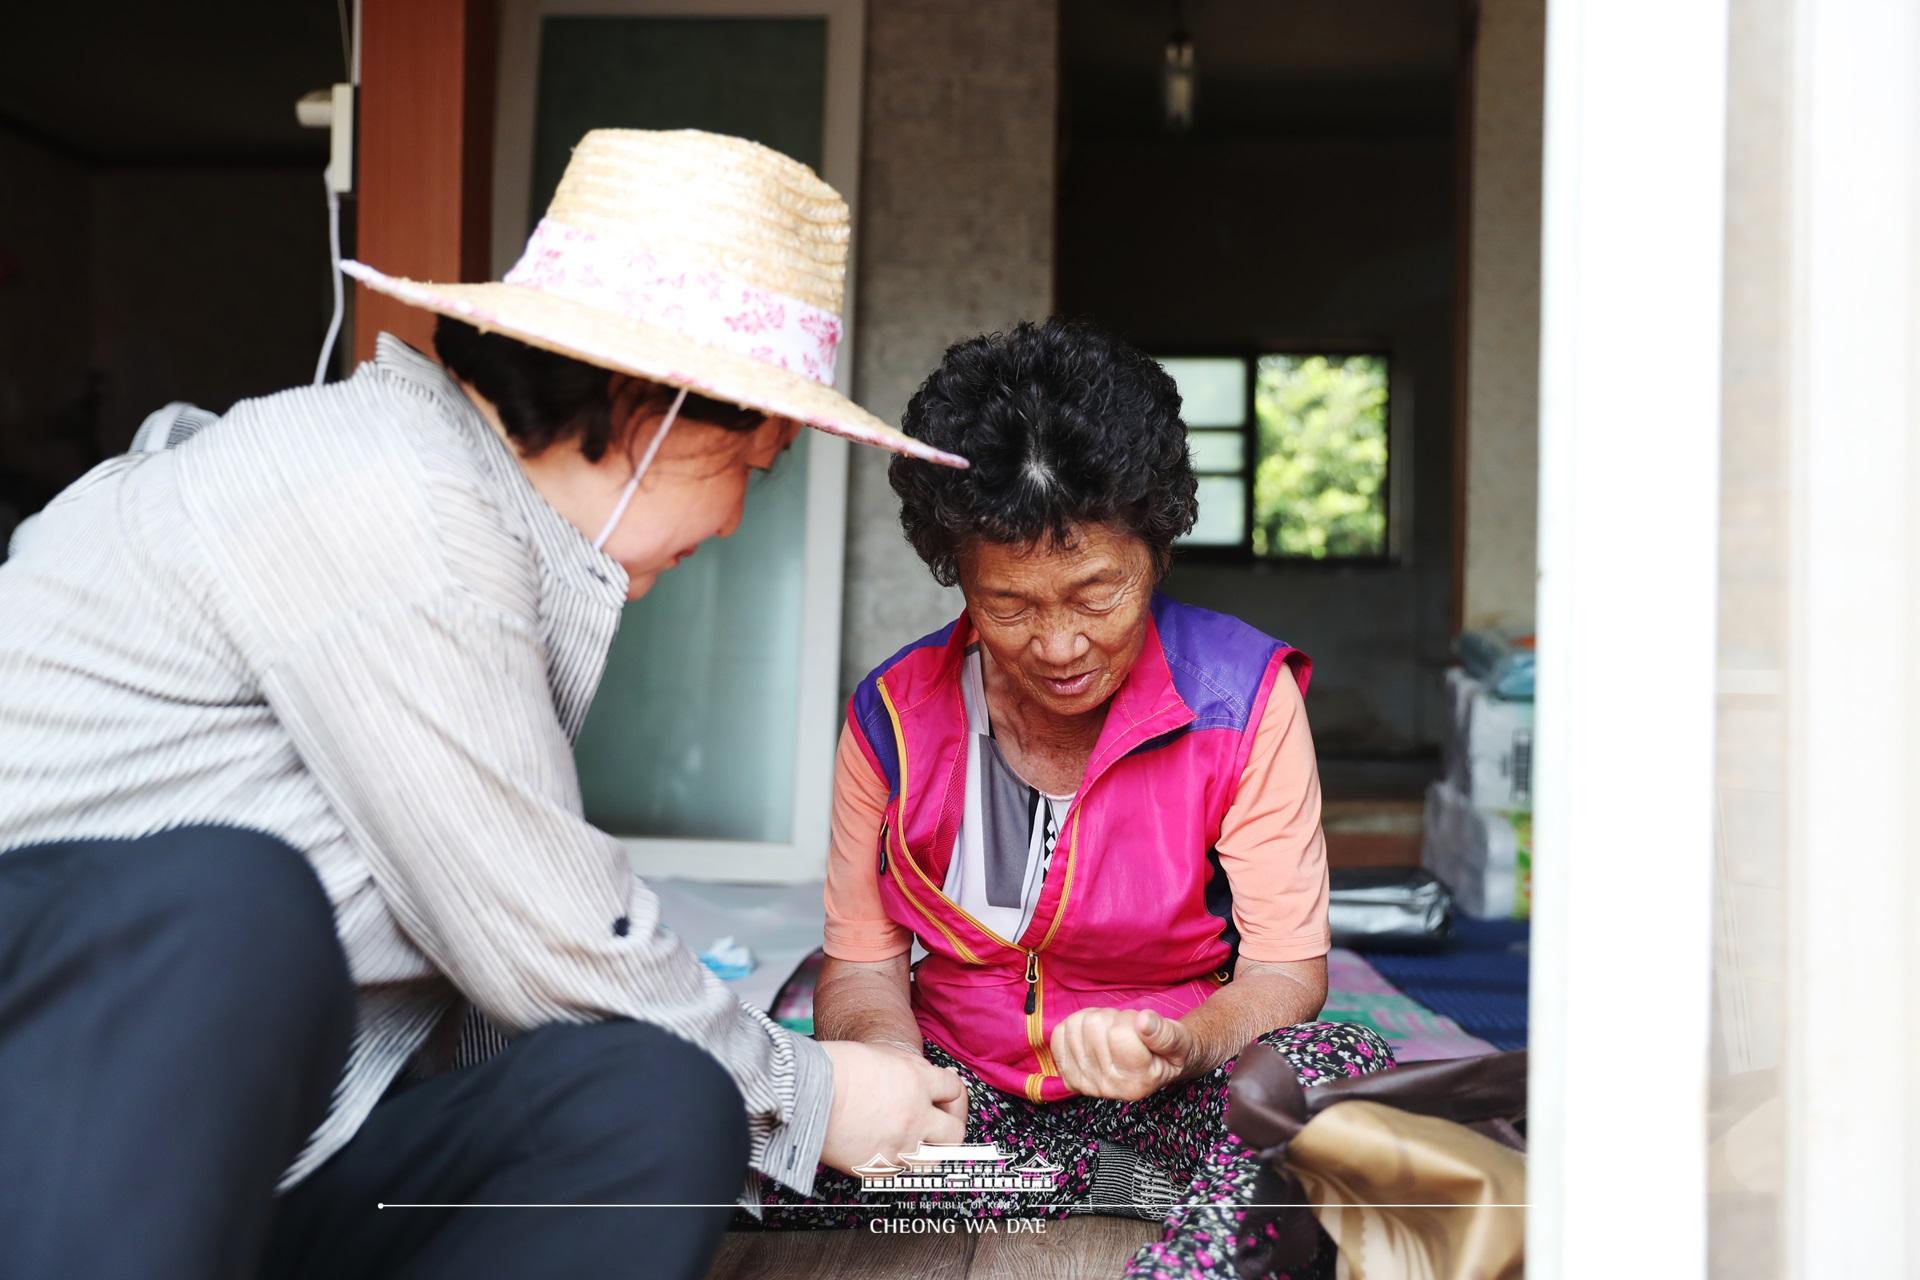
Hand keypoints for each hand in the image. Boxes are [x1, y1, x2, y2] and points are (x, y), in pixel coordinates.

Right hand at [818, 1040, 967, 1174]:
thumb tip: (931, 1079)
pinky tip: (885, 1147)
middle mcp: (915, 1115)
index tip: (944, 1098)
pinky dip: (897, 1162)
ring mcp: (899, 1145)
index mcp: (918, 1081)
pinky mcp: (879, 1167)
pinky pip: (900, 1171)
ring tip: (916, 1142)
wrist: (803, 1092)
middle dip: (949, 1127)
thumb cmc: (834, 1068)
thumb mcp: (881, 1054)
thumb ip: (911, 1068)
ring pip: (933, 1160)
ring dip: (928, 1151)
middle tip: (939, 1124)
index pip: (955, 1090)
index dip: (951, 1094)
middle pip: (954, 1132)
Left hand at [1049, 1007, 1196, 1100]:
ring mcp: (1085, 1084)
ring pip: (1076, 1025)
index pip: (1119, 1034)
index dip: (1132, 1020)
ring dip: (1097, 1020)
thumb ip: (1165, 1033)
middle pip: (1094, 1026)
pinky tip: (1095, 1036)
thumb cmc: (1169, 1052)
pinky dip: (1077, 1025)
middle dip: (1114, 1019)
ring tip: (1115, 1033)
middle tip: (1129, 1031)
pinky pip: (1060, 1033)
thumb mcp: (1180, 1041)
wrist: (1155, 1068)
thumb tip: (1144, 1021)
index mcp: (1138, 1082)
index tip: (1143, 1030)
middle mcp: (1108, 1089)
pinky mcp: (1069, 1074)